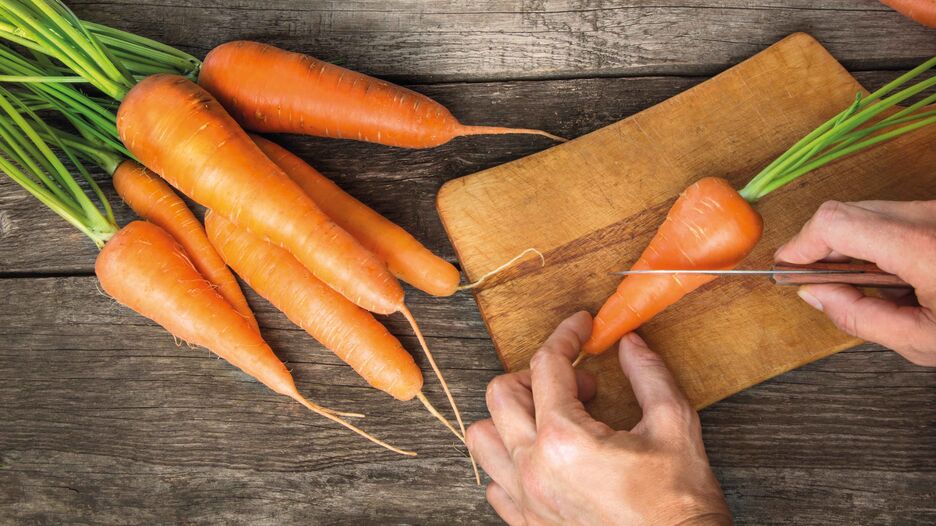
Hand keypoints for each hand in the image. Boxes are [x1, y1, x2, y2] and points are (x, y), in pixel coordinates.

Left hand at [466, 312, 729, 525]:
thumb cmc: (680, 505)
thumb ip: (649, 375)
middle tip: (579, 384)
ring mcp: (525, 500)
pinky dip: (511, 460)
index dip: (567, 335)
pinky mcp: (527, 525)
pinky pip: (494, 482)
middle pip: (502, 394)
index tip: (582, 326)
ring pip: (483, 438)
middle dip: (537, 375)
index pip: (548, 365)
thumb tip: (630, 342)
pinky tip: (546, 458)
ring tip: (552, 418)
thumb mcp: (674, 427)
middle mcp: (533, 469)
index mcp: (565, 440)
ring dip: (512, 418)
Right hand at [775, 200, 935, 365]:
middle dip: (820, 248)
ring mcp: (933, 210)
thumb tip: (815, 294)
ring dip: (849, 246)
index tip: (786, 266)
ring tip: (864, 285)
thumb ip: (859, 317)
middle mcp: (927, 218)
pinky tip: (892, 275)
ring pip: (863, 212)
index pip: (834, 224)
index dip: (800, 244)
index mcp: (922, 248)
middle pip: (843, 214)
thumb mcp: (923, 340)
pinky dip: (875, 242)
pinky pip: (889, 215)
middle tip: (817, 282)